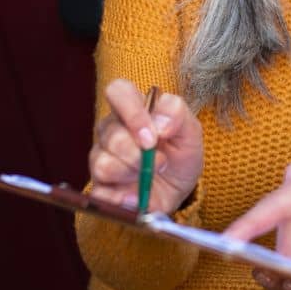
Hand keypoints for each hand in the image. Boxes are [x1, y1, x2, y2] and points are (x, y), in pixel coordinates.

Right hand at [86, 78, 202, 214]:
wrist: (179, 189)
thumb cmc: (180, 153)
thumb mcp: (190, 131)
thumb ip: (177, 114)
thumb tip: (158, 124)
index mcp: (132, 109)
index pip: (118, 92)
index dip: (132, 112)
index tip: (152, 136)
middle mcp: (111, 130)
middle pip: (111, 134)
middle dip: (140, 154)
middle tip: (161, 163)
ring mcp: (102, 157)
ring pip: (103, 163)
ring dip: (132, 174)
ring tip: (148, 178)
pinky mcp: (100, 187)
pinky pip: (100, 192)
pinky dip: (122, 198)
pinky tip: (137, 197)